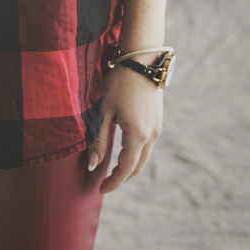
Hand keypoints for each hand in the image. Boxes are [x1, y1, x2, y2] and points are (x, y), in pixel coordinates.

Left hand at [88, 65, 163, 194]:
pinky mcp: (157, 120)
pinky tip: (123, 150)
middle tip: (106, 183)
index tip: (101, 190)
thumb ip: (99, 139)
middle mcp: (151, 135)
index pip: (126, 169)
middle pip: (137, 166)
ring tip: (112, 169)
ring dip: (130, 166)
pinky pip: (147, 144)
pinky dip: (136, 153)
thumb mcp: (105, 111)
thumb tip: (92, 165)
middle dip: (122, 177)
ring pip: (144, 156)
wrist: (141, 59)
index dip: (113, 182)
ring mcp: (157, 128)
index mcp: (138, 135)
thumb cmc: (119, 82)